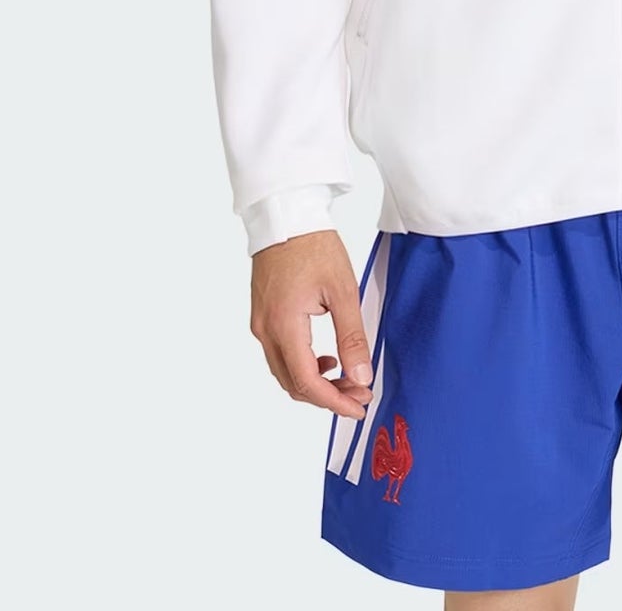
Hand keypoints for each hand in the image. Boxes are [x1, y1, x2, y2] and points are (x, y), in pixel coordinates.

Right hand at [249, 229, 376, 416]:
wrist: (286, 215)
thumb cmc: (314, 245)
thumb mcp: (342, 290)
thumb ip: (352, 336)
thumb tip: (361, 375)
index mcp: (284, 325)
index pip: (306, 382)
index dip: (333, 401)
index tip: (357, 406)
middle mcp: (265, 330)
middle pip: (293, 384)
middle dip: (327, 396)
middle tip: (359, 393)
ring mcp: (260, 324)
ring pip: (285, 373)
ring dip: (315, 383)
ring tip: (347, 378)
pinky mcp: (262, 316)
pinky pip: (280, 355)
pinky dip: (303, 366)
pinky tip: (327, 359)